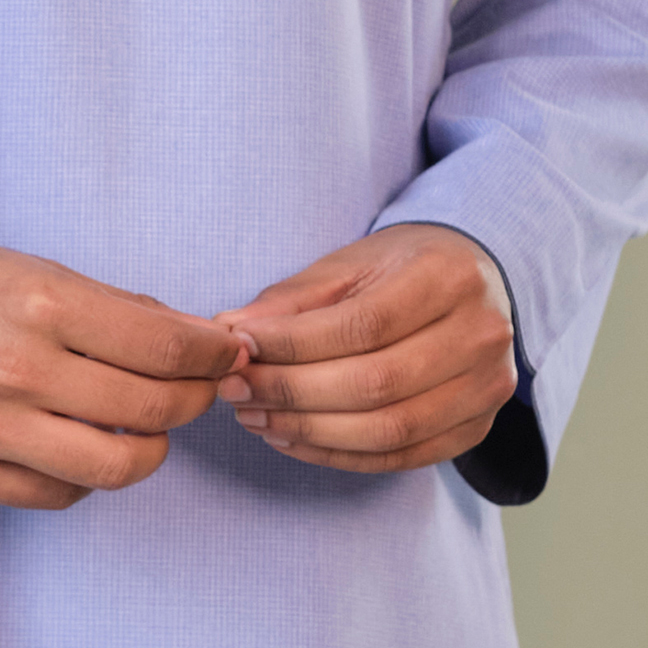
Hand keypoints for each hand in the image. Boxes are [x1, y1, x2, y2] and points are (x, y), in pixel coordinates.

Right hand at [0, 233, 247, 508]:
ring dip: (150, 447)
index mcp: (42, 301)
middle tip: (201, 386)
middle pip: (152, 411)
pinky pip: (60, 493)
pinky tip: (83, 440)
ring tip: (148, 422)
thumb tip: (191, 338)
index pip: (165, 345)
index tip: (228, 350)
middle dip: (195, 399)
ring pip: (117, 467)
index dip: (213, 352)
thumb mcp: (35, 268)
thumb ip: (114, 307)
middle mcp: (18, 368)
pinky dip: (87, 472)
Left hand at [213, 224, 516, 474]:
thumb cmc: (401, 266)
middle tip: (237, 390)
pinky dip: (340, 456)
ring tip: (256, 416)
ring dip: (310, 431)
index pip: (364, 324)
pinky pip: (402, 457)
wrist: (473, 280)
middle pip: (376, 383)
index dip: (295, 344)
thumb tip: (231, 332)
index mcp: (448, 277)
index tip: (240, 348)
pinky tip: (293, 439)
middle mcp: (479, 334)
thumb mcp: (349, 262)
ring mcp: (487, 388)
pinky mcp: (477, 429)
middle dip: (293, 392)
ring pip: (389, 429)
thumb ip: (293, 299)